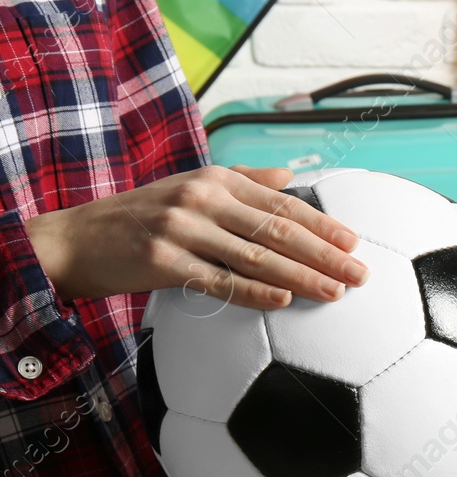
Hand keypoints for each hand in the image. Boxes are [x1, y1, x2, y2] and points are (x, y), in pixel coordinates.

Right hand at [25, 165, 367, 310]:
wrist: (77, 239)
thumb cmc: (143, 217)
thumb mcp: (191, 187)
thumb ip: (243, 181)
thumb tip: (290, 176)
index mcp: (215, 179)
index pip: (281, 203)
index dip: (322, 224)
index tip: (355, 242)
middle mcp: (202, 199)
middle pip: (277, 229)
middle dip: (324, 253)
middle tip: (360, 273)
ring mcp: (182, 229)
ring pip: (256, 256)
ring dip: (301, 277)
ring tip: (334, 292)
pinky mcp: (164, 261)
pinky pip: (219, 281)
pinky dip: (254, 292)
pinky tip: (283, 300)